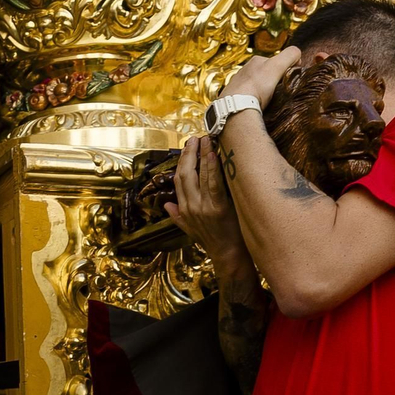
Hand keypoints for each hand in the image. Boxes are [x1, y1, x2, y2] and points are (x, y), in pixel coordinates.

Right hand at [166, 136, 252, 272]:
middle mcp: (191, 206)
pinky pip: (213, 183)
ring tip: (206, 140)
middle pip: (185, 174)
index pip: (178, 180)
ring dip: (202, 155)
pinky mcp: (218, 208)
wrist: (228, 255)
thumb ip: (178, 216)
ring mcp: (203, 207)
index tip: (187, 148)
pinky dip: (212, 167)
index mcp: (184, 209)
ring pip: (199, 175)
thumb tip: (166, 205)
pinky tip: (213, 154)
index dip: (181, 162)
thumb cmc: (213, 241)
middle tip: (195, 139)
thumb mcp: (191, 230)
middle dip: (189, 154)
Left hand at [219, 46, 301, 107]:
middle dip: (274, 81)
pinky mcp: (234, 97)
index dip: (285, 69)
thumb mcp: (277, 66)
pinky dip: (254, 100)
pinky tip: (257, 105)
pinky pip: (248, 97)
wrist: (237, 107)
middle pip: (266, 74)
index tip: (288, 79)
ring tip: (268, 100)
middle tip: (279, 92)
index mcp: (256, 60)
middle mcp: (245, 70)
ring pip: (257, 85)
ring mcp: (238, 84)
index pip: (275, 61)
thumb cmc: (257, 86)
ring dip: (263, 91)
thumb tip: (297, 53)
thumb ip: (289, 55)